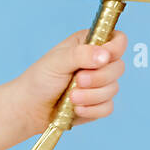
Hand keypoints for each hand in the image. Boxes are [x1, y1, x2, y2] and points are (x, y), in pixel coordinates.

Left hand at [12, 29, 127, 129]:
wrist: (30, 107)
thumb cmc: (40, 79)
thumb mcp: (57, 61)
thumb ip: (81, 55)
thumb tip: (105, 55)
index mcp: (89, 44)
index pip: (117, 40)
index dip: (115, 49)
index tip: (102, 59)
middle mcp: (97, 63)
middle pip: (119, 67)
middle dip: (98, 77)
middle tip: (77, 80)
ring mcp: (100, 84)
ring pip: (114, 89)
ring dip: (91, 96)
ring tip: (71, 96)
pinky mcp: (99, 104)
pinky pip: (108, 107)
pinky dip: (91, 109)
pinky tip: (75, 108)